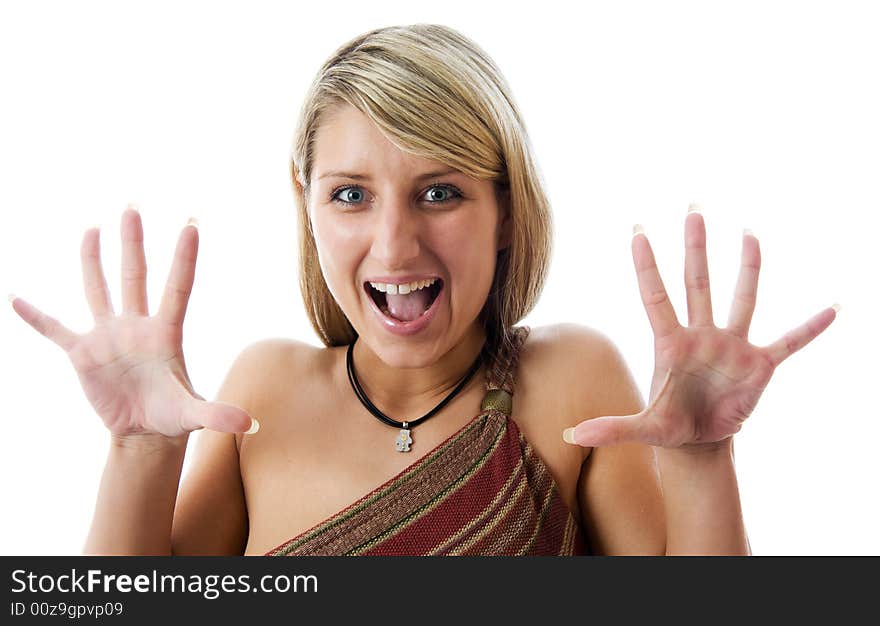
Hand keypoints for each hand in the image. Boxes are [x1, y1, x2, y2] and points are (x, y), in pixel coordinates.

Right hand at [10, 205, 255, 439]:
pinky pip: (55, 331)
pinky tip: (15, 299)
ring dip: (92, 260)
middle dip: (133, 243)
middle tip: (132, 207)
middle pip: (136, 276)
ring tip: (91, 229)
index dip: (184, 258)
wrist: (143, 431)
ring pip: (98, 290)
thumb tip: (250, 424)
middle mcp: (137, 326)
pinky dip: (36, 317)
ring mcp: (108, 336)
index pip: (178, 287)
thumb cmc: (172, 416)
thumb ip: (218, 414)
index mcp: (166, 334)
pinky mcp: (83, 354)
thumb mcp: (193, 415)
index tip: (191, 224)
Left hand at [566, 206, 838, 448]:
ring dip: (747, 268)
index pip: (655, 295)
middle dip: (695, 246)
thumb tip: (574, 436)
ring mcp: (731, 347)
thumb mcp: (643, 428)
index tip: (637, 230)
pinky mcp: (759, 366)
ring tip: (750, 235)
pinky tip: (831, 310)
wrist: (699, 441)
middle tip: (693, 208)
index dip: (646, 265)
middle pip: (697, 282)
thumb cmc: (669, 426)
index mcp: (670, 344)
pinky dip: (809, 329)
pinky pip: (788, 342)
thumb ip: (612, 428)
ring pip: (741, 299)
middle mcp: (701, 336)